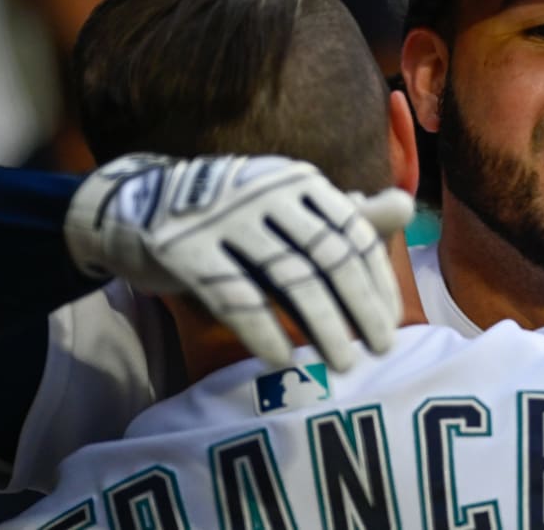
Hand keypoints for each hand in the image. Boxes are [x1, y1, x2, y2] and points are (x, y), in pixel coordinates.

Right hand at [64, 154, 414, 370]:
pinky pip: (234, 296)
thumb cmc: (231, 215)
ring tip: (343, 363)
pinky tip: (282, 361)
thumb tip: (408, 207)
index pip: (352, 234)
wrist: (135, 206)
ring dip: (323, 326)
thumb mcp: (289, 207)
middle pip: (327, 257)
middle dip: (360, 307)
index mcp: (297, 180)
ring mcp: (221, 218)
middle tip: (381, 349)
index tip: (392, 322)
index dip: (377, 281)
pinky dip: (262, 331)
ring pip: (288, 278)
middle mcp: (265, 191)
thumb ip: (347, 214)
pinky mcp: (182, 248)